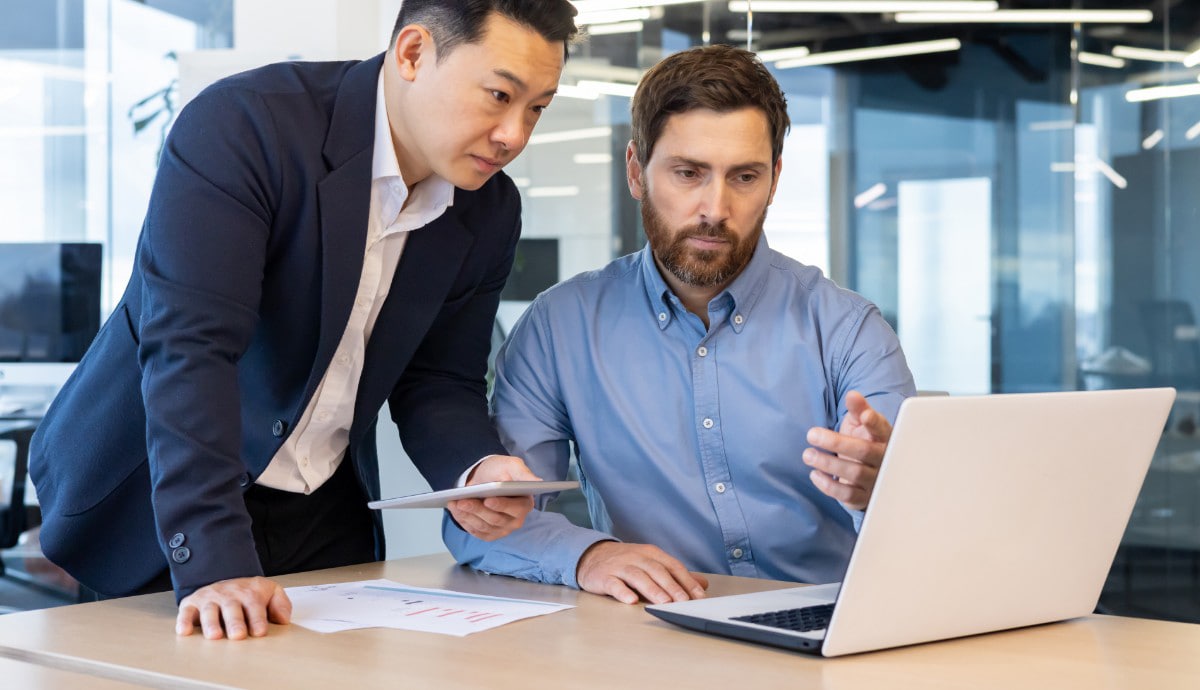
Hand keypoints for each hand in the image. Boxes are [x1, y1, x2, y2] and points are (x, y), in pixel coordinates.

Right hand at [175, 576, 291, 639]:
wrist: (226, 579)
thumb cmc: (249, 593)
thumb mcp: (270, 592)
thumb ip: (280, 604)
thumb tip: (283, 619)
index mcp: (249, 593)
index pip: (255, 606)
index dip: (257, 619)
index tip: (259, 631)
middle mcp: (228, 595)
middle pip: (232, 608)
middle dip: (235, 622)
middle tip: (238, 635)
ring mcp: (210, 598)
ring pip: (209, 610)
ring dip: (211, 623)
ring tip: (215, 636)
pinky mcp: (192, 603)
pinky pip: (186, 611)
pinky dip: (184, 621)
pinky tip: (185, 631)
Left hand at [447, 455, 540, 540]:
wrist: (484, 478)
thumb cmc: (500, 471)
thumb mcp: (511, 465)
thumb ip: (523, 474)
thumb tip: (538, 482)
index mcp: (525, 504)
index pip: (515, 508)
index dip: (501, 505)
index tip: (488, 500)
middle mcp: (516, 520)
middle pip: (496, 519)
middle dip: (477, 509)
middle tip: (462, 500)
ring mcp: (502, 529)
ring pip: (483, 526)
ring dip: (467, 515)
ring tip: (454, 503)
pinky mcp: (489, 534)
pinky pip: (475, 531)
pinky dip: (464, 521)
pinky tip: (455, 510)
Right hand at [576, 541, 708, 604]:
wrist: (592, 556)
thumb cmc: (626, 562)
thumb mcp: (651, 564)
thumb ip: (676, 575)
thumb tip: (702, 584)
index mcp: (651, 554)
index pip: (673, 566)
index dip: (686, 580)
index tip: (699, 596)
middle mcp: (637, 557)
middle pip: (657, 571)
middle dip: (672, 587)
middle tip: (684, 602)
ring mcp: (620, 566)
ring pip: (638, 576)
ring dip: (652, 589)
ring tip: (664, 602)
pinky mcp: (604, 576)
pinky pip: (614, 584)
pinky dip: (623, 592)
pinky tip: (631, 600)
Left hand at [803, 390, 892, 510]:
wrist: (871, 474)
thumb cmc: (864, 442)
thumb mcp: (861, 424)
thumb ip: (858, 409)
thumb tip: (852, 395)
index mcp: (885, 438)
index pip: (882, 428)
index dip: (874, 422)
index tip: (864, 415)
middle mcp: (884, 460)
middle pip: (863, 451)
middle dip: (835, 442)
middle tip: (811, 434)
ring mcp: (876, 480)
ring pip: (854, 473)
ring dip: (827, 463)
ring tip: (807, 454)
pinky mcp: (864, 497)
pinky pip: (848, 495)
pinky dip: (828, 485)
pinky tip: (814, 474)